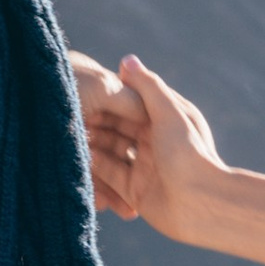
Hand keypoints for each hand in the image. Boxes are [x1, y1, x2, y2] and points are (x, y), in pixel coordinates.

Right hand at [70, 50, 224, 238]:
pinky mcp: (135, 190)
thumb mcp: (169, 113)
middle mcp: (154, 141)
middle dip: (92, 123)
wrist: (200, 206)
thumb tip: (126, 59)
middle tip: (64, 115)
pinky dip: (92, 170)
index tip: (79, 89)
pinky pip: (109, 176)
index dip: (105, 97)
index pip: (130, 101)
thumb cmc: (188, 154)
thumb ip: (147, 86)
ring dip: (89, 145)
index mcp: (166, 119)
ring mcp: (143, 166)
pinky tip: (73, 161)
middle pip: (116, 127)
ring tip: (64, 138)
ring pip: (109, 151)